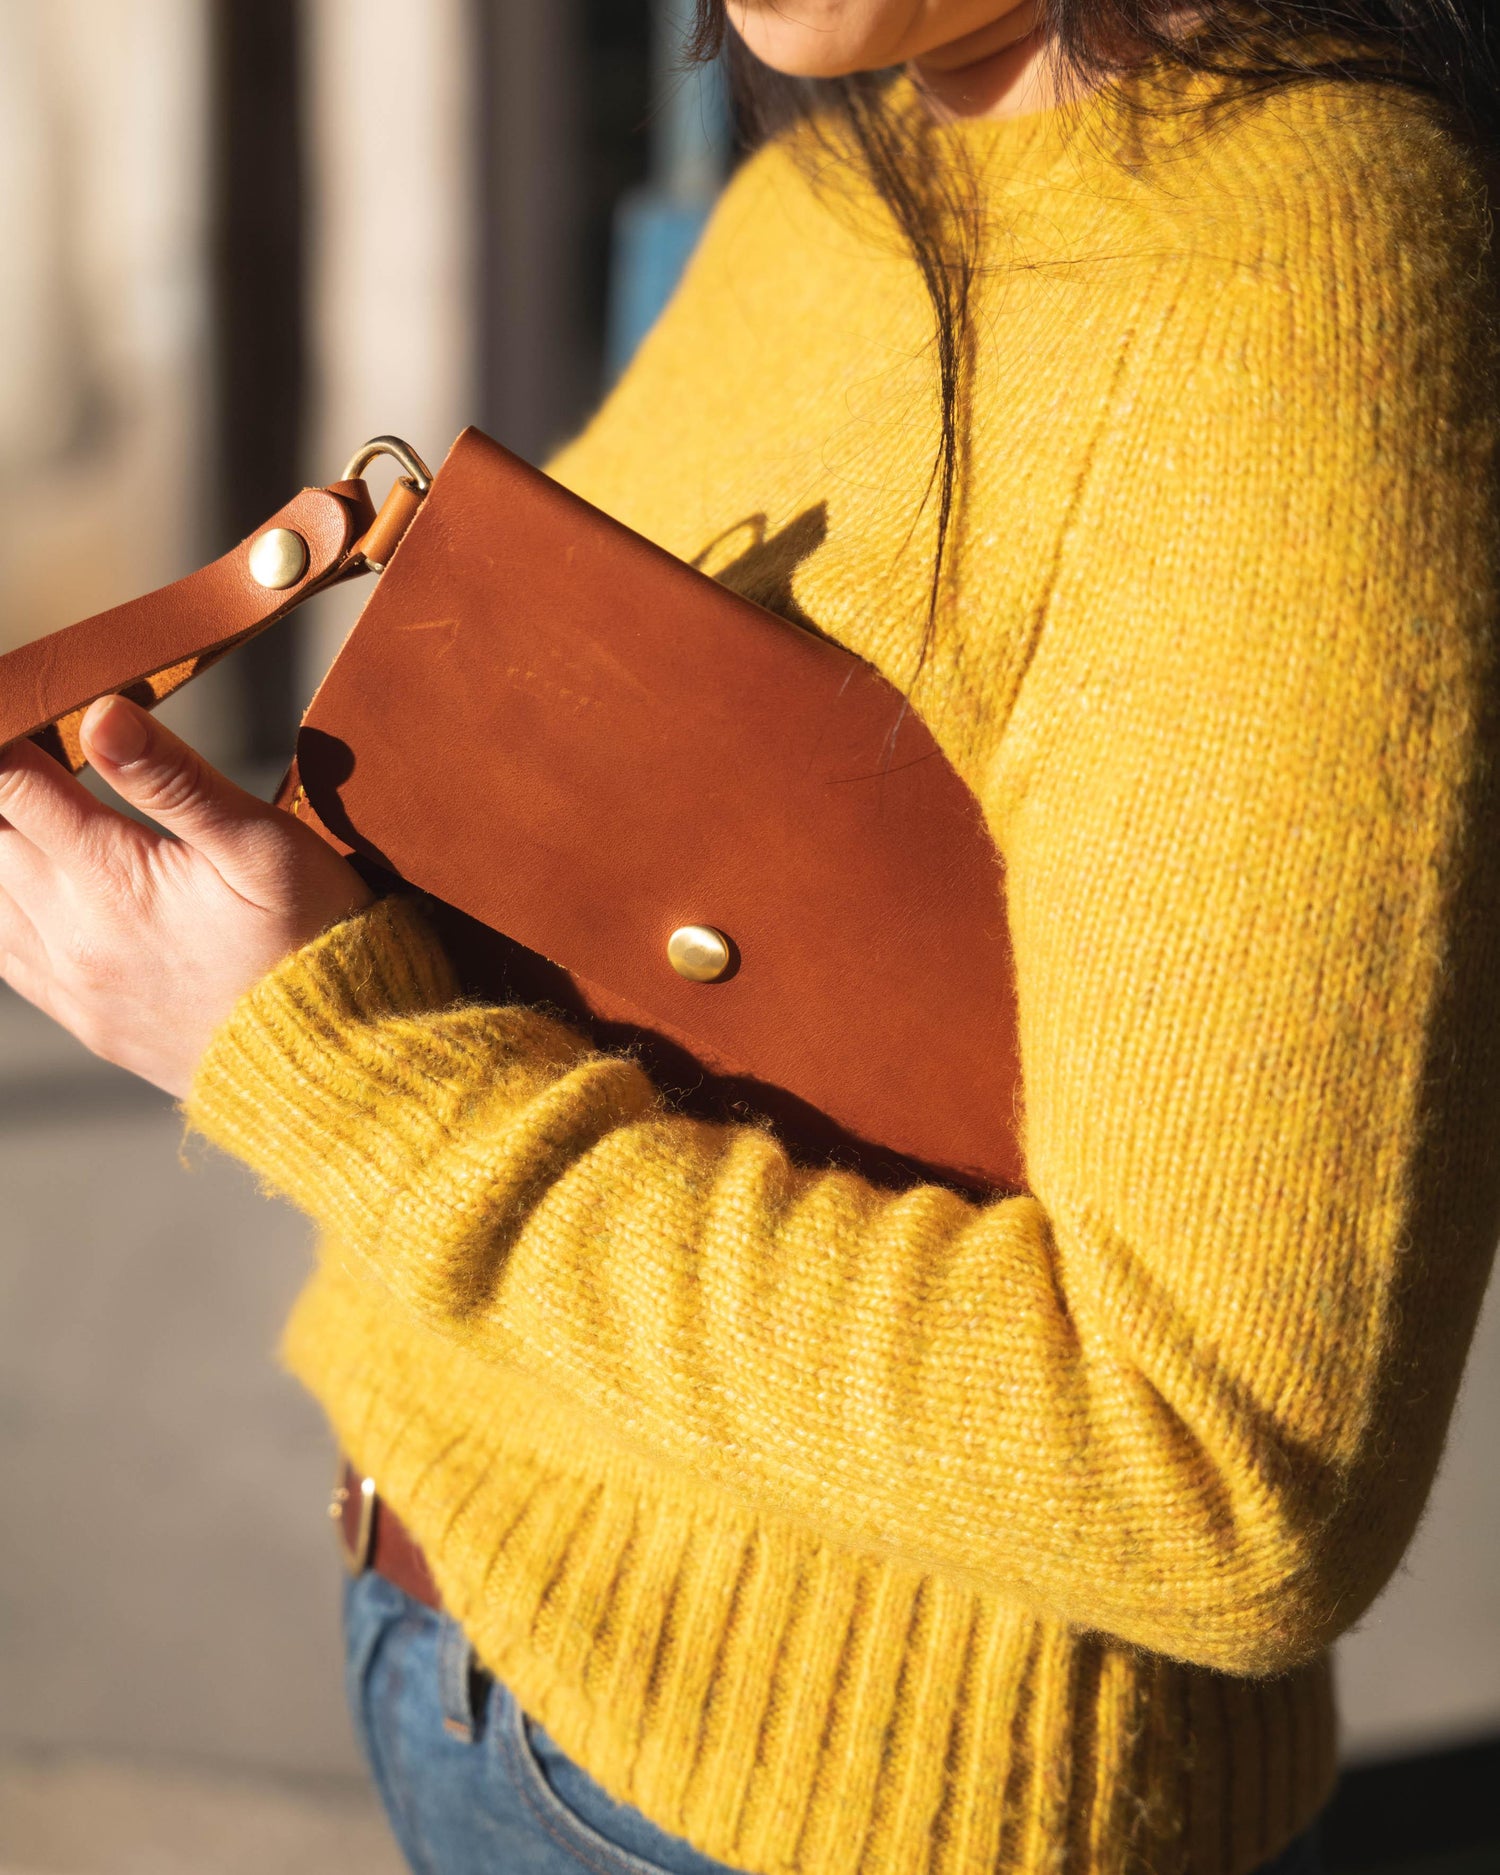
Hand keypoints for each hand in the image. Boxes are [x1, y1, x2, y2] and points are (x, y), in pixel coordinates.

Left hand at [0, 695, 373, 1096]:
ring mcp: (73, 986)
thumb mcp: (262, 845)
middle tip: (32, 746)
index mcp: (113, 882)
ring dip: (3, 847)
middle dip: (5, 790)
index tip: (28, 704)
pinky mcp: (86, 1021)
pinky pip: (6, 955)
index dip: (12, 733)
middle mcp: (74, 937)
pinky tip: (26, 882)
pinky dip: (4, 906)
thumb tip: (100, 716)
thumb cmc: (313, 942)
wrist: (334, 1063)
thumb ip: (175, 779)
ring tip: (29, 812)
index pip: (14, 785)